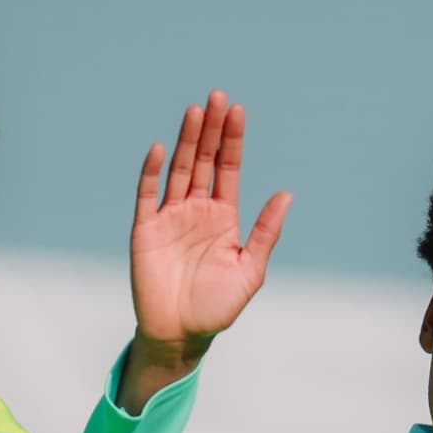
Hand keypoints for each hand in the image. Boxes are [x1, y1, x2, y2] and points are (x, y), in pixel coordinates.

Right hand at [128, 90, 292, 364]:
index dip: (232, 140)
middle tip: (217, 97)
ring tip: (196, 111)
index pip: (228, 169)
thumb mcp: (251, 269)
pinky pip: (148, 195)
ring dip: (186, 141)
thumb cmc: (217, 306)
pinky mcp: (146, 230)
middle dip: (211, 130)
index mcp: (223, 217)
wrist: (180, 335)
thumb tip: (287, 194)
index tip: (238, 110)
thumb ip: (266, 232)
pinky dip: (153, 172)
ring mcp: (170, 217)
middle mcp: (196, 210)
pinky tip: (161, 149)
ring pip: (179, 170)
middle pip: (204, 160)